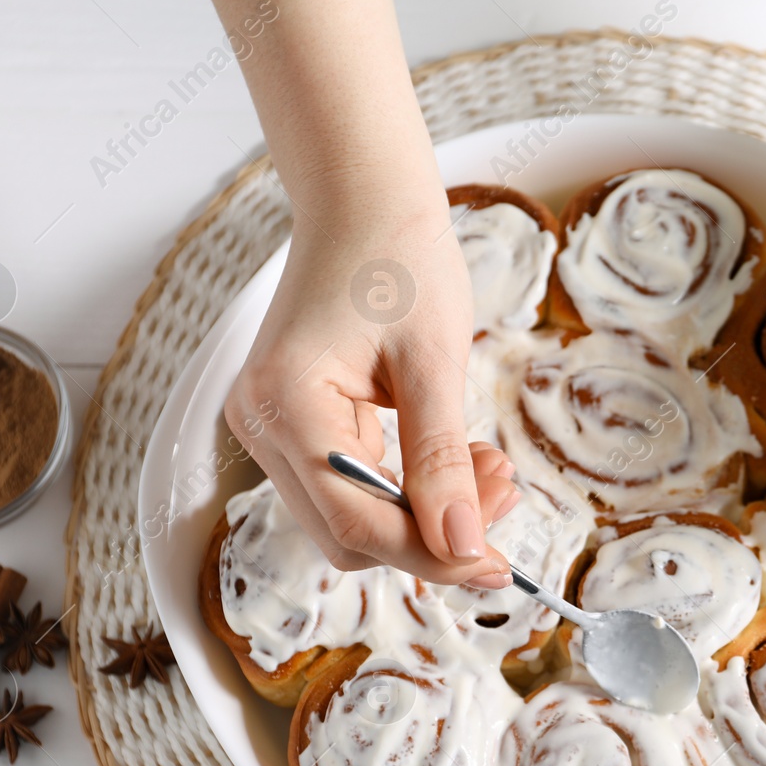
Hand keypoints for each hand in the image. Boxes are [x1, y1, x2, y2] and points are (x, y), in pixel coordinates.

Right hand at [225, 208, 517, 587]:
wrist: (363, 201)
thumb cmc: (397, 257)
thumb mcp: (434, 361)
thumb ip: (443, 461)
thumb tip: (464, 546)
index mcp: (286, 408)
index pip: (358, 524)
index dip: (432, 555)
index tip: (499, 564)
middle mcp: (261, 427)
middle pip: (348, 535)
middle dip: (431, 534)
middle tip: (504, 495)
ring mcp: (268, 428)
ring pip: (349, 520)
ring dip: (422, 513)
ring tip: (489, 468)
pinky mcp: (290, 425)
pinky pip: (348, 488)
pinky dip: (404, 488)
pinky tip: (455, 457)